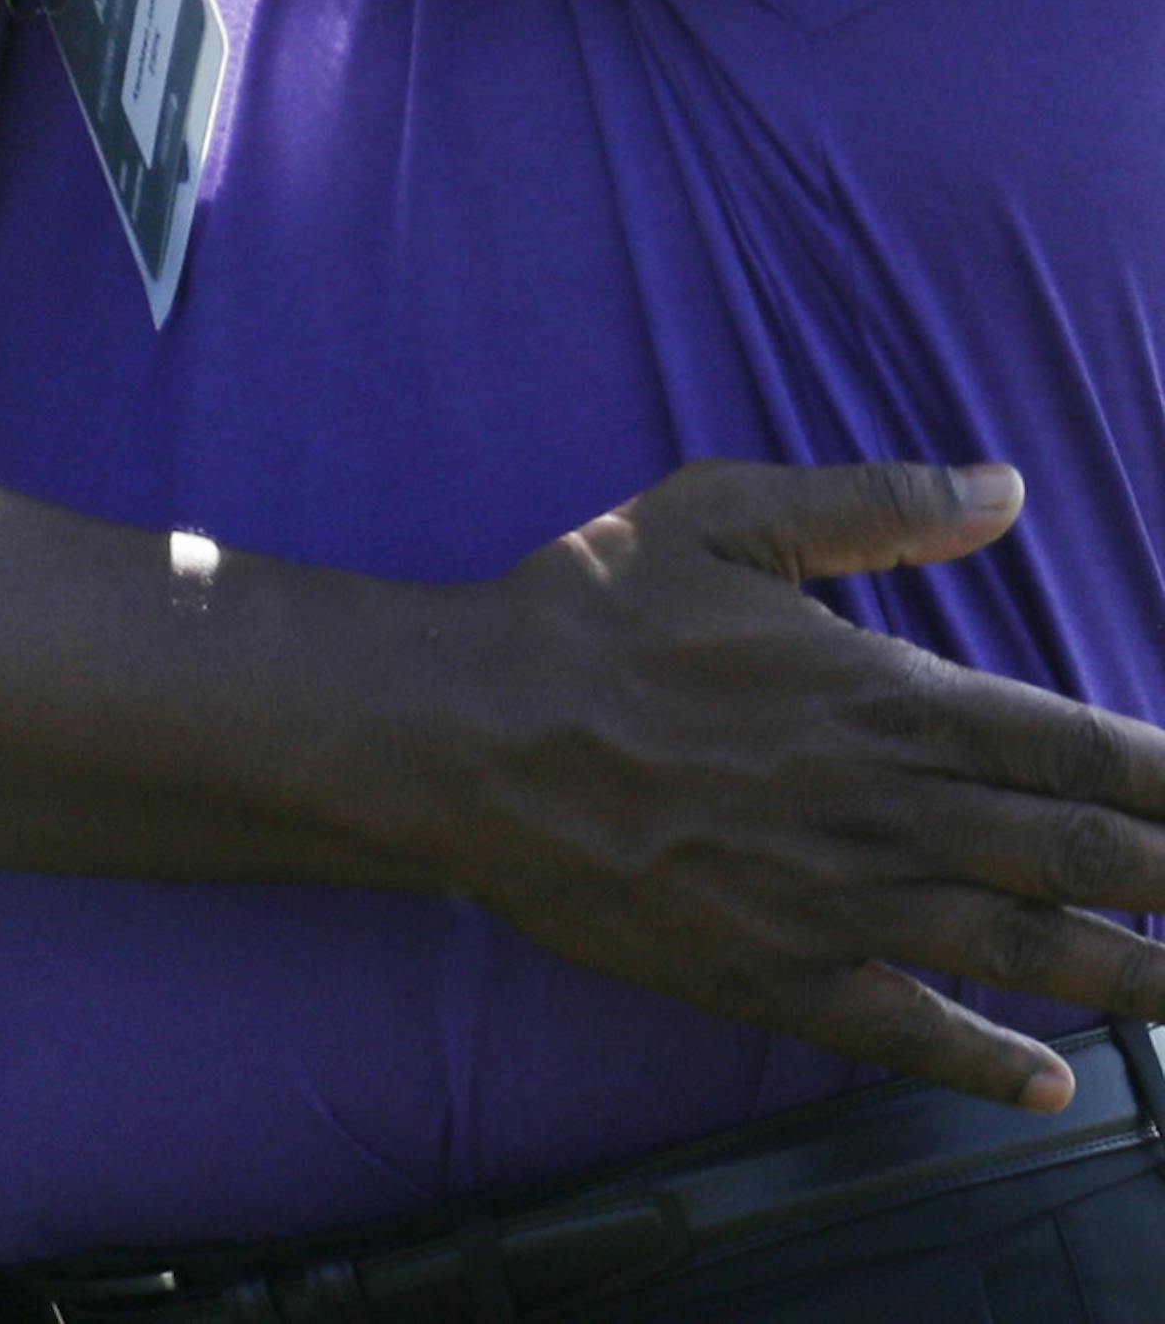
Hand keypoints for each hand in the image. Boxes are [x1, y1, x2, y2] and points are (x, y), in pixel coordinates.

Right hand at [455, 456, 1164, 1106]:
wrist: (470, 738)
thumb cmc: (593, 611)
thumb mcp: (726, 513)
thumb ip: (875, 501)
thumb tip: (1004, 485)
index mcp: (883, 692)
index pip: (1069, 741)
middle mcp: (882, 808)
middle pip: (1072, 852)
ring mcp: (835, 904)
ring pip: (1018, 950)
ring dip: (1129, 975)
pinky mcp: (776, 977)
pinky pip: (907, 1031)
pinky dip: (988, 1064)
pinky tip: (1053, 1084)